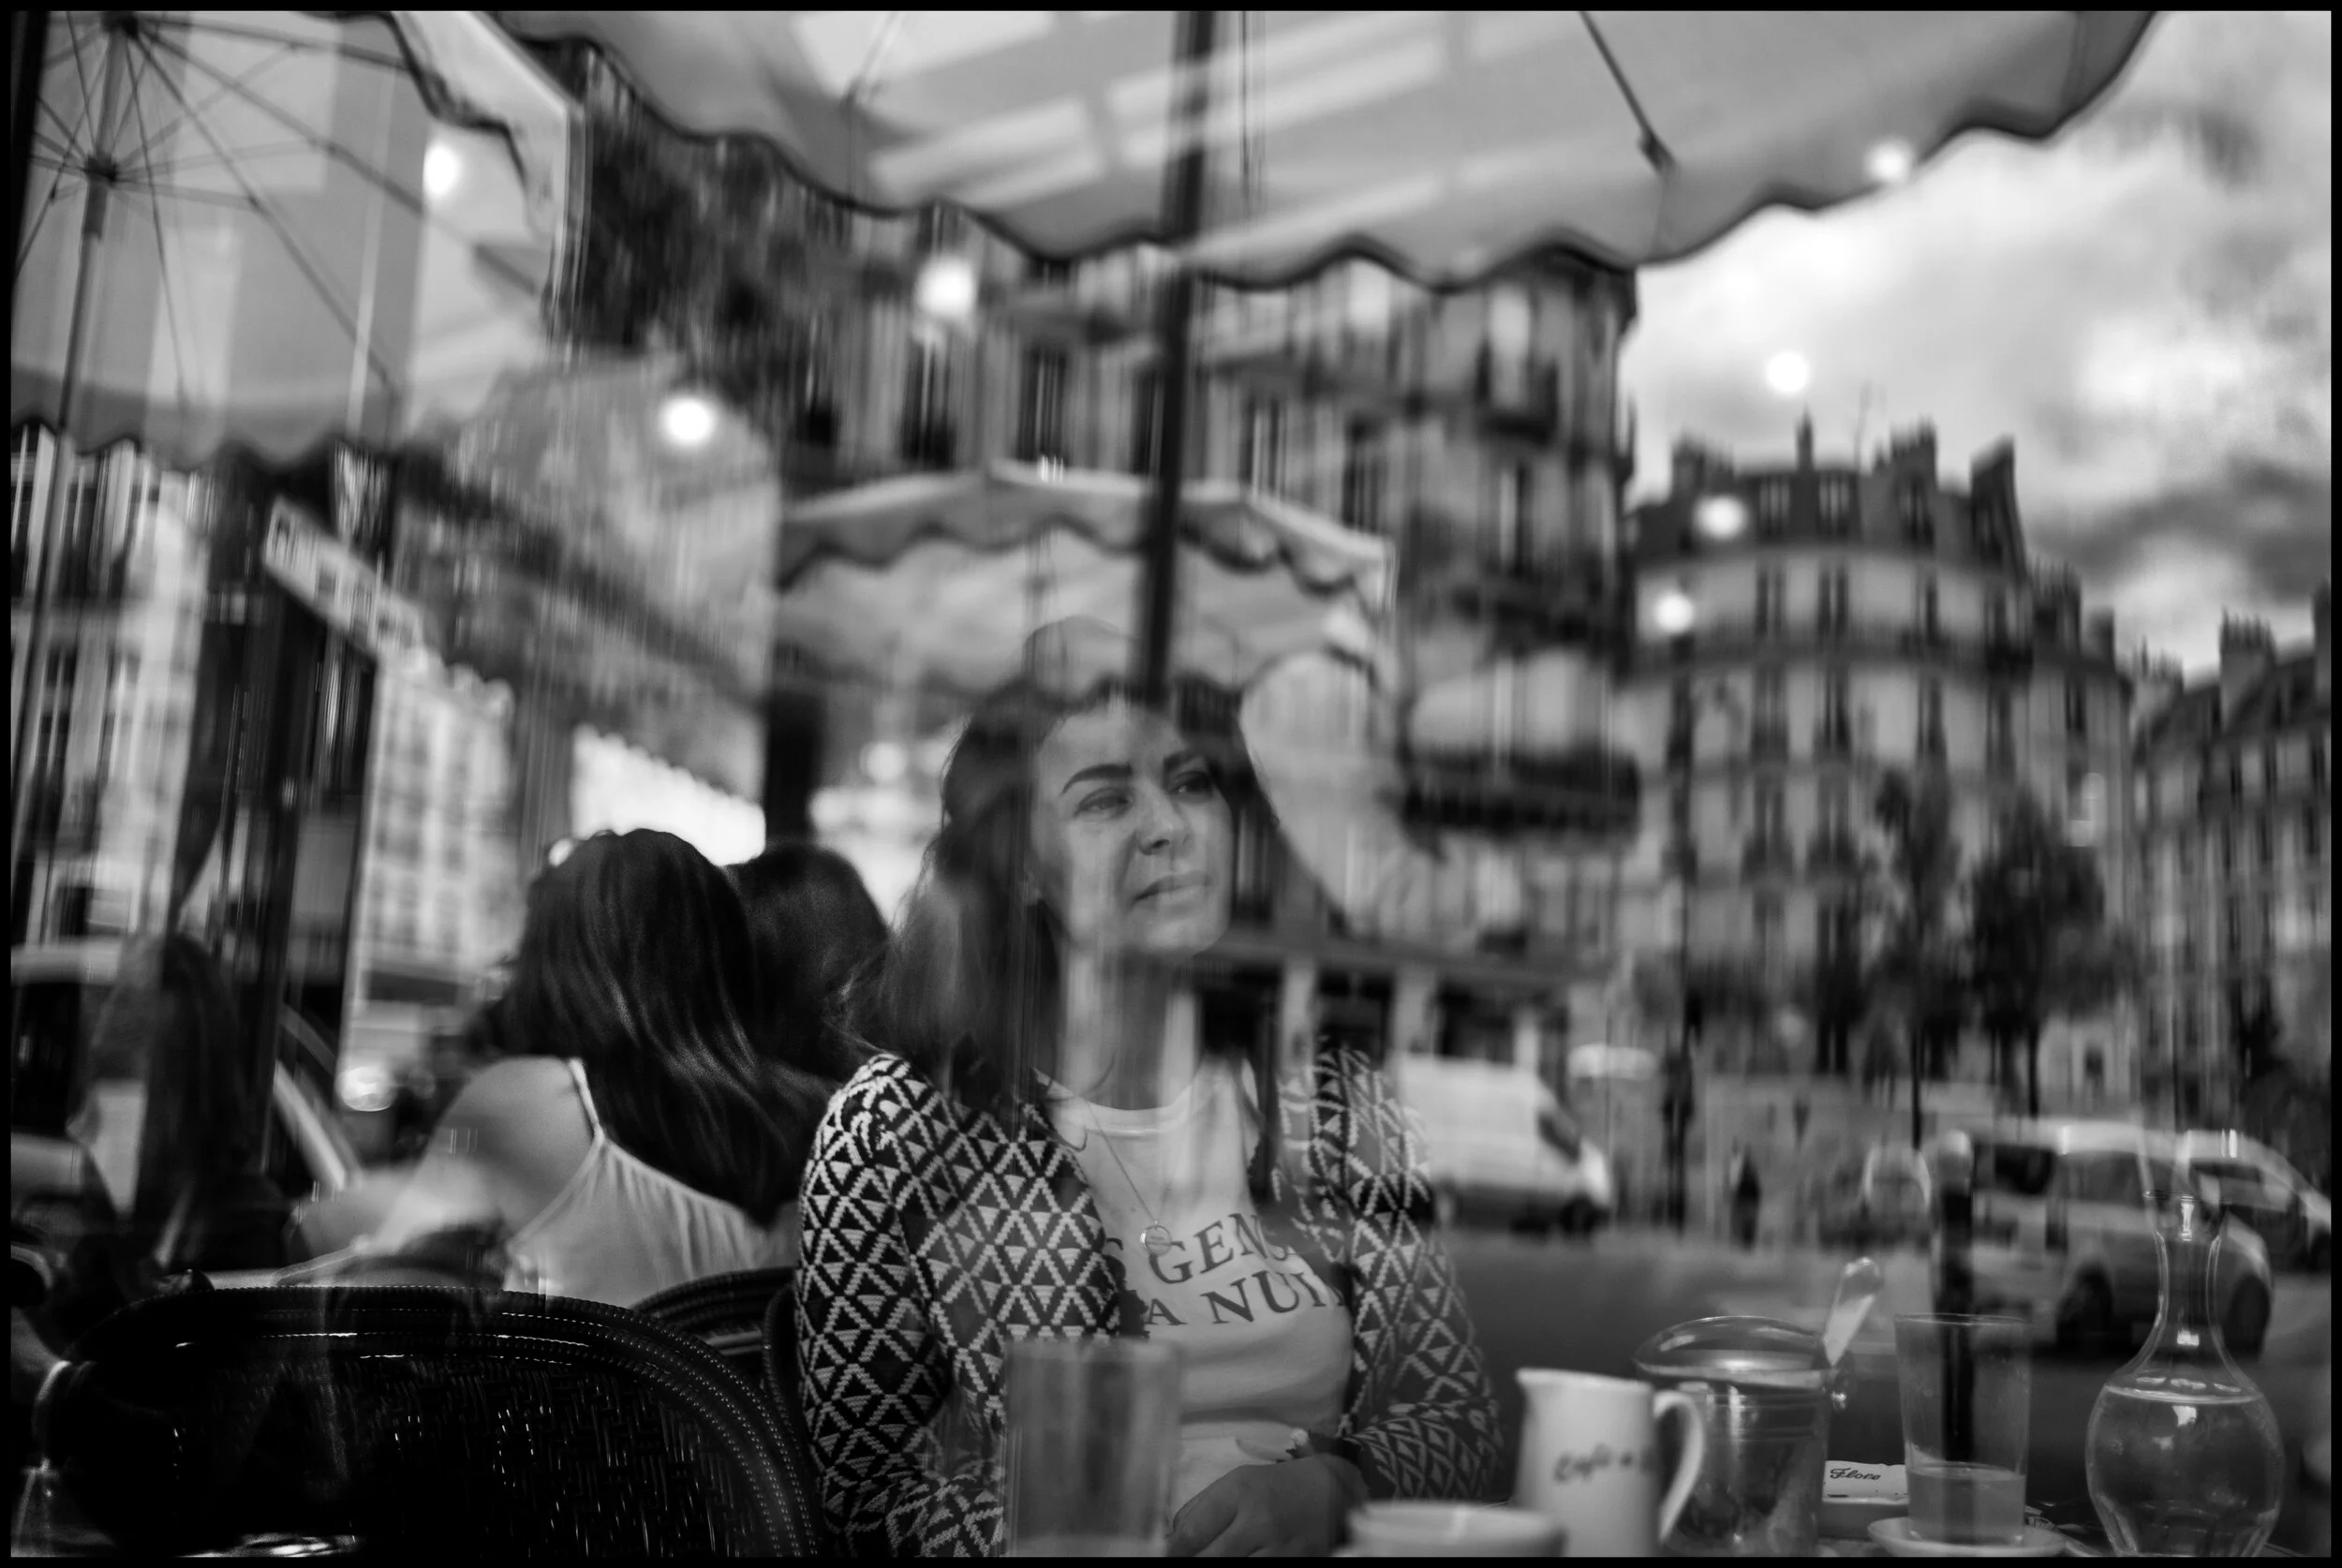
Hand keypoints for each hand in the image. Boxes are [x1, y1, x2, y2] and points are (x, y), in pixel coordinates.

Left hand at [1167, 1455, 1365, 1557]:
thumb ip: (1199, 1511)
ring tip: (1206, 1562)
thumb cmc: (1274, 1487)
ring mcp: (1280, 1549)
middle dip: (1191, 1564)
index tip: (1156, 1557)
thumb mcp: (1236, 1484)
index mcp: (1237, 1493)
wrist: (1334, 1491)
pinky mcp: (1297, 1564)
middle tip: (1176, 1564)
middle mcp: (1259, 1521)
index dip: (1169, 1554)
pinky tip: (1238, 1564)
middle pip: (1210, 1560)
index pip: (1191, 1533)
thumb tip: (1168, 1543)